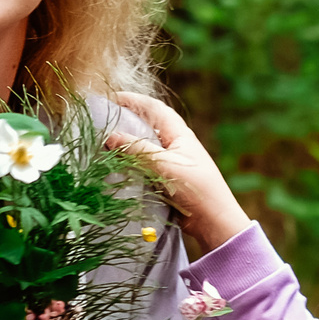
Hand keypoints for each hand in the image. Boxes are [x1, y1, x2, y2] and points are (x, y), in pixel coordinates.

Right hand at [110, 92, 252, 250]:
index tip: (112, 98)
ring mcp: (173, 164)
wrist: (214, 222)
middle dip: (128, 120)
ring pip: (146, 147)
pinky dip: (132, 163)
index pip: (155, 109)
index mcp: (180, 135)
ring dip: (128, 143)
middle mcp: (176, 146)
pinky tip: (118, 167)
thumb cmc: (196, 189)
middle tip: (104, 120)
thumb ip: (138, 150)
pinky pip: (146, 166)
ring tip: (105, 142)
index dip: (135, 100)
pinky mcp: (169, 182)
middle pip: (149, 126)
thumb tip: (110, 135)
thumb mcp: (165, 165)